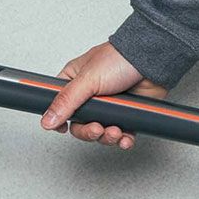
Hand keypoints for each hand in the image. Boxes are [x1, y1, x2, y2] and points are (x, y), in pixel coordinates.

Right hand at [39, 41, 168, 150]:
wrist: (152, 59)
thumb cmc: (121, 58)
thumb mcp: (88, 79)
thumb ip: (66, 101)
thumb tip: (47, 121)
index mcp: (75, 80)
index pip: (59, 105)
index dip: (60, 120)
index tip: (64, 129)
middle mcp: (91, 94)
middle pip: (80, 124)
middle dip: (89, 132)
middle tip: (98, 129)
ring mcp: (109, 104)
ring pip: (100, 131)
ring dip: (107, 137)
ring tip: (116, 131)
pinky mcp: (126, 112)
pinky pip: (121, 133)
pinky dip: (123, 139)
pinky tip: (125, 139)